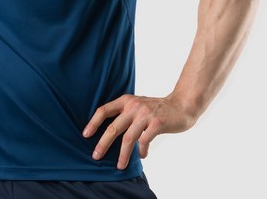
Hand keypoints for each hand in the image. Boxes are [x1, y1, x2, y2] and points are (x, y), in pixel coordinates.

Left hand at [81, 93, 197, 169]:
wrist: (180, 105)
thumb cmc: (156, 109)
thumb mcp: (137, 105)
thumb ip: (125, 114)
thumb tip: (108, 132)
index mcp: (126, 101)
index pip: (104, 110)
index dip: (93, 122)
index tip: (85, 135)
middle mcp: (133, 106)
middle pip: (113, 127)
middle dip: (103, 143)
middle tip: (95, 156)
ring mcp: (145, 114)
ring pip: (128, 138)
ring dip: (123, 154)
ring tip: (120, 166)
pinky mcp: (157, 123)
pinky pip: (144, 141)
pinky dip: (142, 151)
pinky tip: (143, 156)